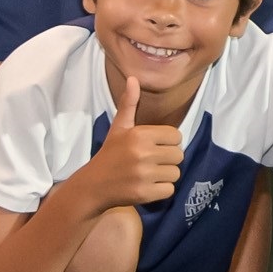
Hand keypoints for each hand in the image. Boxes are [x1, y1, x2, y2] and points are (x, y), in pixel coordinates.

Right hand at [78, 78, 183, 211]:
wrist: (94, 185)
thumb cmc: (110, 154)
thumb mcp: (119, 127)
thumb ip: (129, 104)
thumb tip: (133, 78)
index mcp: (140, 135)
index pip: (176, 136)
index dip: (168, 142)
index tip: (154, 146)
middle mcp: (143, 154)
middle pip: (178, 155)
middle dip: (168, 159)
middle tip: (152, 161)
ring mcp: (144, 175)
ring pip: (175, 173)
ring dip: (165, 175)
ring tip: (149, 174)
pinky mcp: (144, 193)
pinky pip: (169, 190)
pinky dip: (161, 190)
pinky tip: (147, 186)